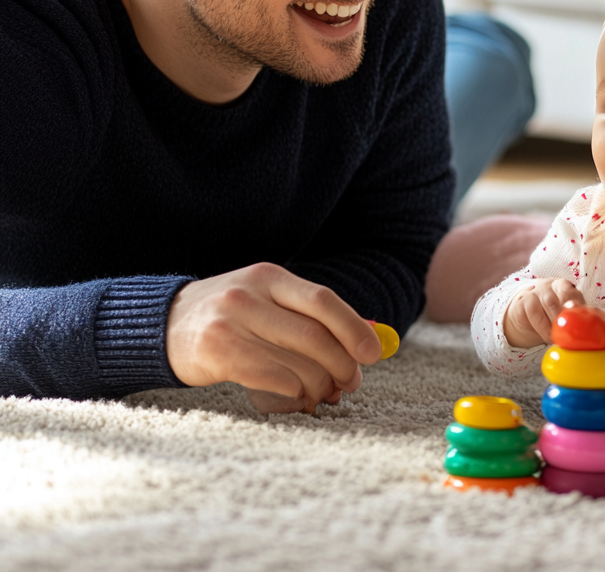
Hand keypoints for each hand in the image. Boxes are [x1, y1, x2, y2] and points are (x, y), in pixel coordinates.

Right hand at [166, 263, 382, 412]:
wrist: (161, 327)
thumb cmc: (228, 318)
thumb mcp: (264, 301)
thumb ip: (306, 316)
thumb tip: (360, 344)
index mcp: (270, 277)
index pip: (323, 301)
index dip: (353, 328)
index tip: (373, 353)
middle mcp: (251, 294)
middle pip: (314, 334)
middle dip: (341, 364)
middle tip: (350, 383)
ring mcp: (231, 322)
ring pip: (296, 362)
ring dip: (319, 384)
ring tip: (323, 393)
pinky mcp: (216, 353)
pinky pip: (272, 378)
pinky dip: (293, 392)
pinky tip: (295, 396)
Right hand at [503, 278, 585, 347]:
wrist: (525, 315)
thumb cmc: (551, 315)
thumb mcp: (564, 313)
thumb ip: (576, 316)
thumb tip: (594, 331)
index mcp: (563, 286)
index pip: (569, 290)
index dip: (574, 303)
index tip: (578, 320)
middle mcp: (548, 286)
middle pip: (559, 297)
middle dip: (565, 317)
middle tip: (570, 333)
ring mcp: (534, 292)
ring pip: (547, 303)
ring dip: (554, 323)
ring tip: (559, 338)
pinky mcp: (522, 301)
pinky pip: (533, 312)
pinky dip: (542, 327)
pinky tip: (547, 336)